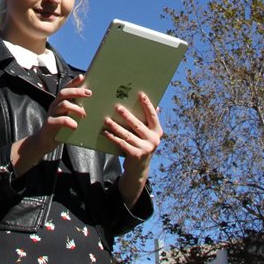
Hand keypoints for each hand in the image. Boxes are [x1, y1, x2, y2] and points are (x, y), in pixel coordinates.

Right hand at [10, 76, 89, 173]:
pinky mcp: (50, 124)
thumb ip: (75, 109)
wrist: (44, 141)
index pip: (66, 88)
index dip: (74, 82)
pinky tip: (75, 126)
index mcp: (59, 102)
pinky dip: (69, 122)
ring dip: (76, 108)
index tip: (83, 77)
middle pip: (64, 93)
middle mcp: (54, 105)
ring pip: (63, 105)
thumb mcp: (67, 116)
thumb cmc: (60, 128)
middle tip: (89, 94)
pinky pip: (60, 120)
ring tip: (84, 115)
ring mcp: (51, 114)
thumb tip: (92, 104)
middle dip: (77, 91)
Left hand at [105, 92, 162, 207]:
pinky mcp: (136, 155)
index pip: (152, 115)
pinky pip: (121, 143)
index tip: (140, 94)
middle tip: (117, 107)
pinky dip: (112, 137)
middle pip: (138, 124)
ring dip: (116, 126)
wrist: (139, 169)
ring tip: (107, 119)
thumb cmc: (142, 145)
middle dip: (127, 115)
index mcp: (158, 131)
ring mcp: (145, 148)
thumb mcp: (148, 134)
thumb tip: (154, 104)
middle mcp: (154, 140)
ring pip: (127, 134)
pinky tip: (105, 132)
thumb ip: (149, 121)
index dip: (147, 105)